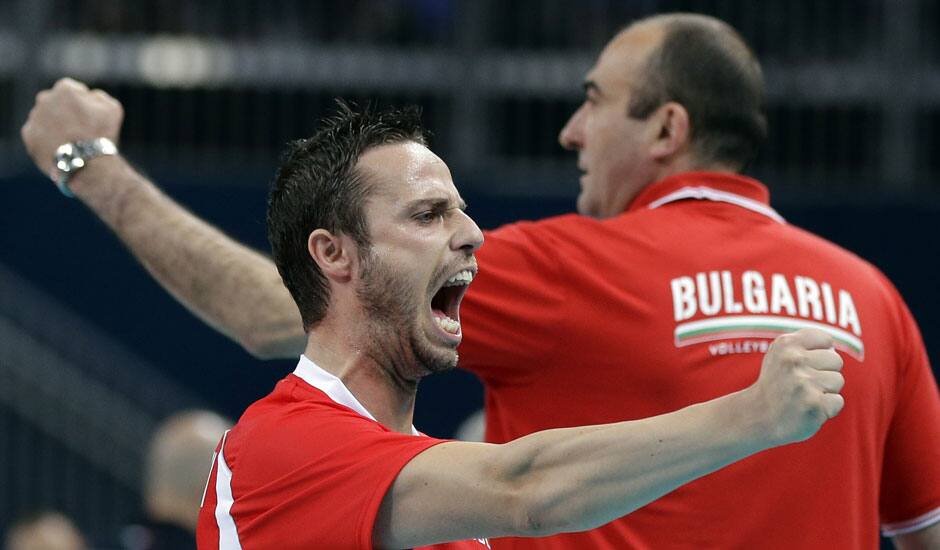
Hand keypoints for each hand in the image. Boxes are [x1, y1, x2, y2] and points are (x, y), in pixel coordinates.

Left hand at [21, 78, 123, 180]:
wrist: (87, 164)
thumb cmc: (102, 135)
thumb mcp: (112, 109)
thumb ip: (99, 96)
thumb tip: (90, 96)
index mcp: (66, 89)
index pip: (72, 90)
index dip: (82, 103)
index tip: (89, 116)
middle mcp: (45, 99)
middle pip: (55, 102)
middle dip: (65, 111)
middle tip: (78, 129)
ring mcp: (34, 117)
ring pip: (44, 118)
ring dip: (55, 126)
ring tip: (70, 142)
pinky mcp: (28, 136)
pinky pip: (37, 134)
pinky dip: (47, 140)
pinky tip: (60, 148)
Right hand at [747, 328, 844, 445]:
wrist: (757, 417)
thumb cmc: (776, 384)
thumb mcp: (780, 355)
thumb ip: (804, 345)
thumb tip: (833, 349)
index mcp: (785, 344)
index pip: (825, 339)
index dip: (820, 353)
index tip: (805, 365)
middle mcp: (794, 360)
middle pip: (835, 360)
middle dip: (825, 373)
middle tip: (803, 384)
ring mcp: (804, 383)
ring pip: (838, 380)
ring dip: (825, 391)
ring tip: (804, 396)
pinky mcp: (814, 404)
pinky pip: (837, 401)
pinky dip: (827, 408)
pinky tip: (807, 409)